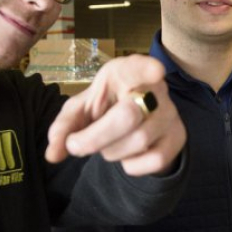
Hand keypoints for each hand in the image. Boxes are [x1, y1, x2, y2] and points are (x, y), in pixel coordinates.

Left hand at [44, 54, 185, 176]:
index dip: (147, 68)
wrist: (135, 120)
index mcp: (126, 71)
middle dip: (95, 138)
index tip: (156, 71)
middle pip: (128, 116)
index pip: (140, 67)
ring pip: (138, 141)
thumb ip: (64, 128)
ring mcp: (170, 113)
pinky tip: (127, 155)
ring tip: (107, 145)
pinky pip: (153, 160)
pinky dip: (132, 165)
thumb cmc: (105, 106)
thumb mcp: (80, 110)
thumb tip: (52, 155)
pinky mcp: (178, 136)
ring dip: (111, 152)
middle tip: (76, 145)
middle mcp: (154, 89)